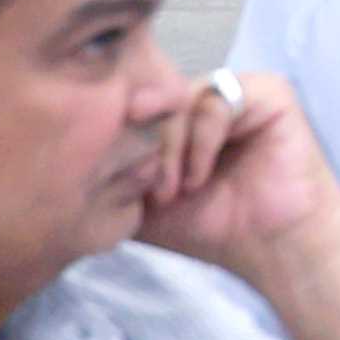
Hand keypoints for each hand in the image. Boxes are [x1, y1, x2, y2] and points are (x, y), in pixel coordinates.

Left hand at [131, 73, 339, 271]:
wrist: (272, 247)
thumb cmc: (213, 227)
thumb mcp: (143, 203)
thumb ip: (112, 175)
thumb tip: (67, 154)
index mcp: (181, 118)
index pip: (139, 105)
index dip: (122, 136)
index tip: (119, 182)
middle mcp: (207, 99)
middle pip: (156, 100)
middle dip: (145, 145)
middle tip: (153, 191)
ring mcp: (238, 93)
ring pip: (181, 99)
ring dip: (170, 147)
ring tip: (175, 189)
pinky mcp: (269, 94)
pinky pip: (216, 101)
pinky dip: (201, 141)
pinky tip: (200, 176)